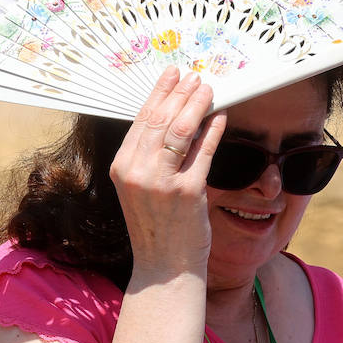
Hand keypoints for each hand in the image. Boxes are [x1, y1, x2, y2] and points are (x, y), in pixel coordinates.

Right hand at [109, 67, 225, 282]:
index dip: (159, 93)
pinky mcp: (188, 193)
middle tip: (195, 76)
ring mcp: (162, 182)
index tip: (171, 75)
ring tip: (208, 89)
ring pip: (181, 131)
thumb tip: (172, 117)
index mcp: (121, 167)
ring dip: (197, 105)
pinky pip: (203, 153)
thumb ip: (148, 156)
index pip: (141, 120)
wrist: (164, 267)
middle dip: (180, 93)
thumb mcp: (140, 188)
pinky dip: (213, 131)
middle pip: (161, 120)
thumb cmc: (156, 227)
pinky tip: (221, 118)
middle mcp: (137, 172)